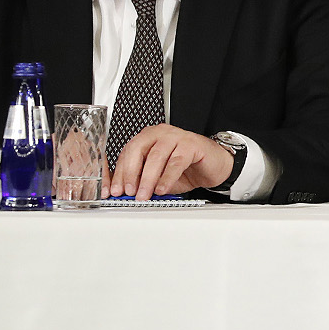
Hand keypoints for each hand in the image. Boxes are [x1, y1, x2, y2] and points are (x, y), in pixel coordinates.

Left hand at [109, 124, 234, 199]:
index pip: (127, 152)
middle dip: (130, 173)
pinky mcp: (192, 144)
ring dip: (148, 179)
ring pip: (156, 156)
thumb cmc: (185, 168)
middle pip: (138, 149)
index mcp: (147, 138)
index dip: (119, 173)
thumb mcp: (158, 176)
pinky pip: (176, 162)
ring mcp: (176, 137)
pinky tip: (162, 189)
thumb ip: (142, 180)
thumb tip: (123, 193)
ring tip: (144, 195)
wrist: (213, 165)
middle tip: (129, 192)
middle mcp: (160, 134)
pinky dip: (167, 178)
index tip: (115, 190)